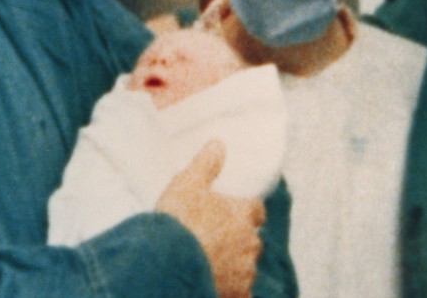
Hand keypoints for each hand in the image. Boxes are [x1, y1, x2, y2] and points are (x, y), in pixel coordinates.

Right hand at [156, 140, 264, 297]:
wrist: (170, 263)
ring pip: (245, 268)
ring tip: (210, 265)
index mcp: (243, 215)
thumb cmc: (180, 221)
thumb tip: (218, 144)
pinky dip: (232, 291)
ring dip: (234, 266)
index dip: (246, 209)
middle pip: (251, 240)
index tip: (237, 211)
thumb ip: (205, 165)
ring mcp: (244, 273)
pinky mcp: (236, 295)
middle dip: (238, 240)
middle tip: (215, 240)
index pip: (255, 209)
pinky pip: (241, 294)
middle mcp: (250, 244)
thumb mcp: (187, 184)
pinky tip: (217, 287)